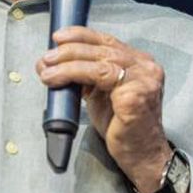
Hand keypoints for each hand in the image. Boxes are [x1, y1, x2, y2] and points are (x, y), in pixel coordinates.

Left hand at [36, 26, 171, 192]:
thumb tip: (52, 63)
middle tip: (47, 58)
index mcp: (139, 63)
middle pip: (103, 49)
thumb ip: (86, 76)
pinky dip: (75, 74)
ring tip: (47, 71)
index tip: (58, 37)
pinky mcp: (135, 95)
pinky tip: (59, 80)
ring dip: (68, 63)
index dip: (81, 35)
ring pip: (100, 61)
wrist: (141, 156)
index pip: (108, 41)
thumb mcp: (101, 94)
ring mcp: (143, 80)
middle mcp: (146, 67)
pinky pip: (100, 76)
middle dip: (70, 50)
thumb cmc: (122, 126)